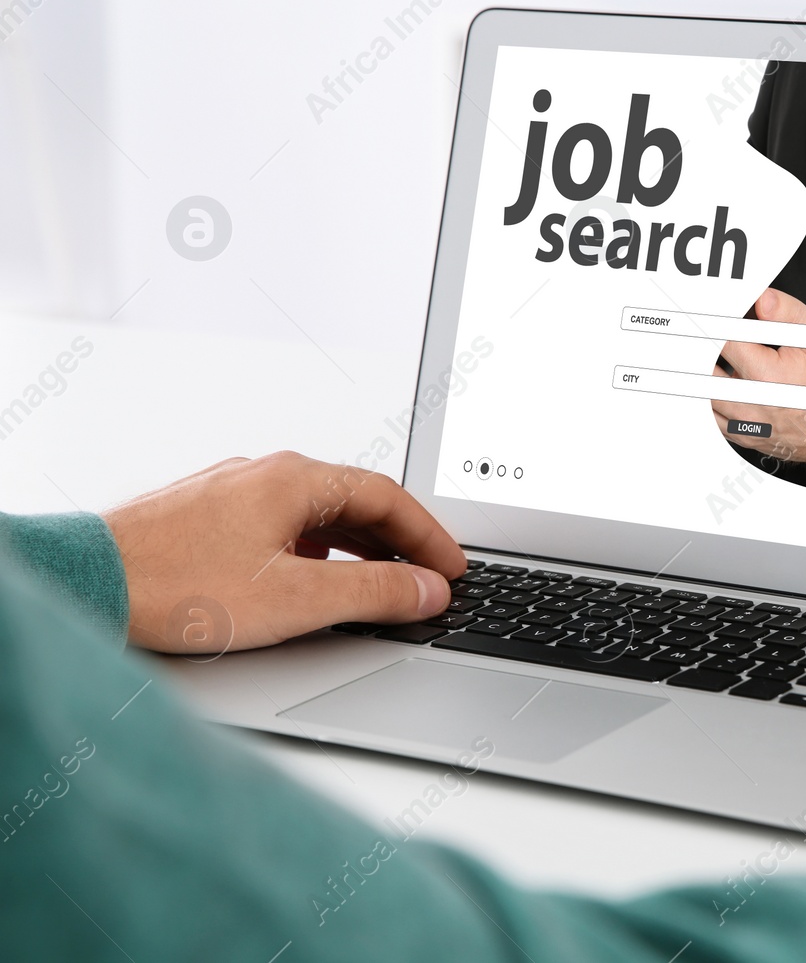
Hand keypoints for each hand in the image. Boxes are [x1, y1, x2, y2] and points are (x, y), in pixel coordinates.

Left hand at [104, 452, 466, 653]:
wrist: (85, 584)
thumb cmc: (175, 586)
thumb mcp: (296, 599)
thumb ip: (373, 593)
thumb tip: (427, 589)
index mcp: (295, 479)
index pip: (388, 498)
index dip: (429, 537)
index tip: (452, 568)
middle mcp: (265, 474)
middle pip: (355, 501)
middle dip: (399, 542)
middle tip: (428, 579)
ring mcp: (233, 492)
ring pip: (317, 514)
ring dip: (359, 548)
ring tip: (382, 584)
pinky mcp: (206, 517)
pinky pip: (283, 525)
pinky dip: (317, 551)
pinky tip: (312, 582)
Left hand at [712, 288, 805, 463]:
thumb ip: (790, 314)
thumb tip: (762, 299)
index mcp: (768, 376)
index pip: (723, 340)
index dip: (718, 323)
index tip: (717, 314)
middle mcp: (751, 404)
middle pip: (704, 369)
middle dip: (704, 347)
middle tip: (706, 333)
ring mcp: (744, 424)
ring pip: (702, 394)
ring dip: (705, 372)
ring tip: (714, 355)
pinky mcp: (741, 435)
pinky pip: (710, 416)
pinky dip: (709, 397)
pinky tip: (722, 381)